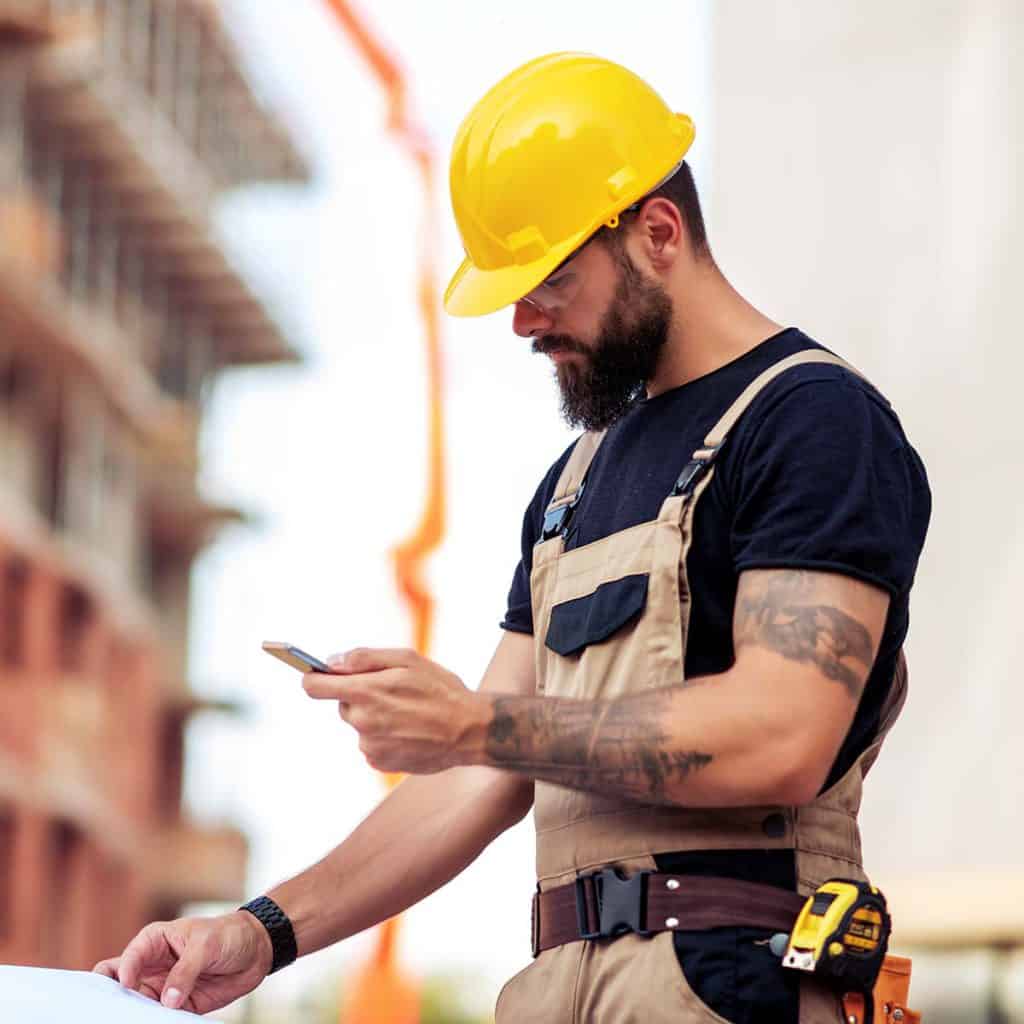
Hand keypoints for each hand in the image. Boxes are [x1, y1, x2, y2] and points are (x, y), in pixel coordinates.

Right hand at [92, 910, 272, 1012]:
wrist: (256, 950)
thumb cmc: (229, 934)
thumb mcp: (207, 944)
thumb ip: (186, 971)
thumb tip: (167, 1001)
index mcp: (155, 941)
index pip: (127, 958)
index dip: (123, 972)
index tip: (127, 985)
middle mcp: (153, 966)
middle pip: (120, 984)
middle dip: (113, 997)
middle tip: (111, 1011)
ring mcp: (163, 987)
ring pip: (137, 1006)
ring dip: (134, 1015)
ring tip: (136, 1021)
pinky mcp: (178, 1006)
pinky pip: (160, 1018)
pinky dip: (155, 1023)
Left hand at [303, 647, 487, 772]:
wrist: (470, 731)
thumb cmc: (441, 689)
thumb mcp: (408, 660)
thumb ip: (364, 658)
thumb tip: (331, 661)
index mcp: (366, 692)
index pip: (313, 687)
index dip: (314, 678)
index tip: (319, 674)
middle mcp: (362, 722)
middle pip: (341, 703)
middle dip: (359, 694)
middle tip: (392, 690)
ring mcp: (369, 746)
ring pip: (358, 723)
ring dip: (373, 715)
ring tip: (407, 712)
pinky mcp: (379, 763)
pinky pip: (370, 742)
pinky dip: (384, 735)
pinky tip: (409, 730)